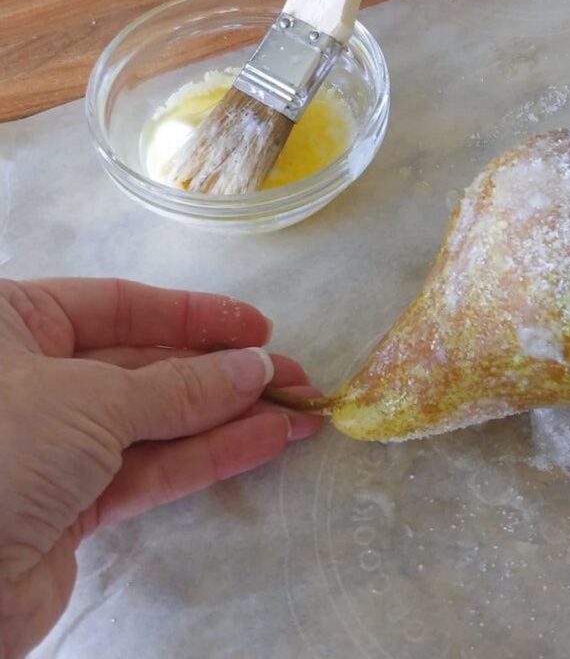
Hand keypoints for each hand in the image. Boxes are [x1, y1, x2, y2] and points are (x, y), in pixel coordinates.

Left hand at [0, 278, 322, 658]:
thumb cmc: (3, 445)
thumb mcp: (94, 398)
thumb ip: (181, 386)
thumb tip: (255, 366)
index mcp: (15, 324)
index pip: (119, 305)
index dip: (193, 314)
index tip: (256, 326)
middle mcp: (32, 378)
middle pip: (145, 365)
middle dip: (221, 372)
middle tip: (291, 375)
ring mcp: (54, 446)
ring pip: (154, 422)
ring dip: (227, 417)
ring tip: (297, 410)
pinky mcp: (71, 507)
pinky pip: (149, 469)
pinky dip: (206, 456)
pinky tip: (264, 441)